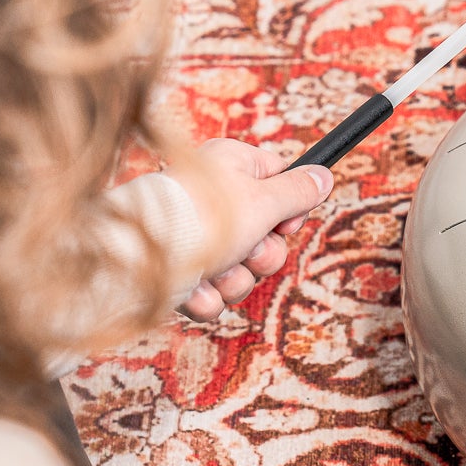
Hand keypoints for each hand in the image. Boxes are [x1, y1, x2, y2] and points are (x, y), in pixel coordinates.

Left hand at [168, 138, 332, 321]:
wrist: (141, 258)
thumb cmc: (203, 217)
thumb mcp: (264, 200)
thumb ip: (298, 191)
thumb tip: (324, 175)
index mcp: (231, 169)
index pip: (279, 182)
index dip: (289, 210)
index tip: (285, 224)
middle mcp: (214, 200)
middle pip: (265, 235)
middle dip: (261, 255)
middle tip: (248, 250)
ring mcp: (195, 239)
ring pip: (241, 270)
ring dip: (235, 279)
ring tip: (215, 270)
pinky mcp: (179, 273)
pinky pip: (212, 292)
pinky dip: (207, 296)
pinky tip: (193, 287)